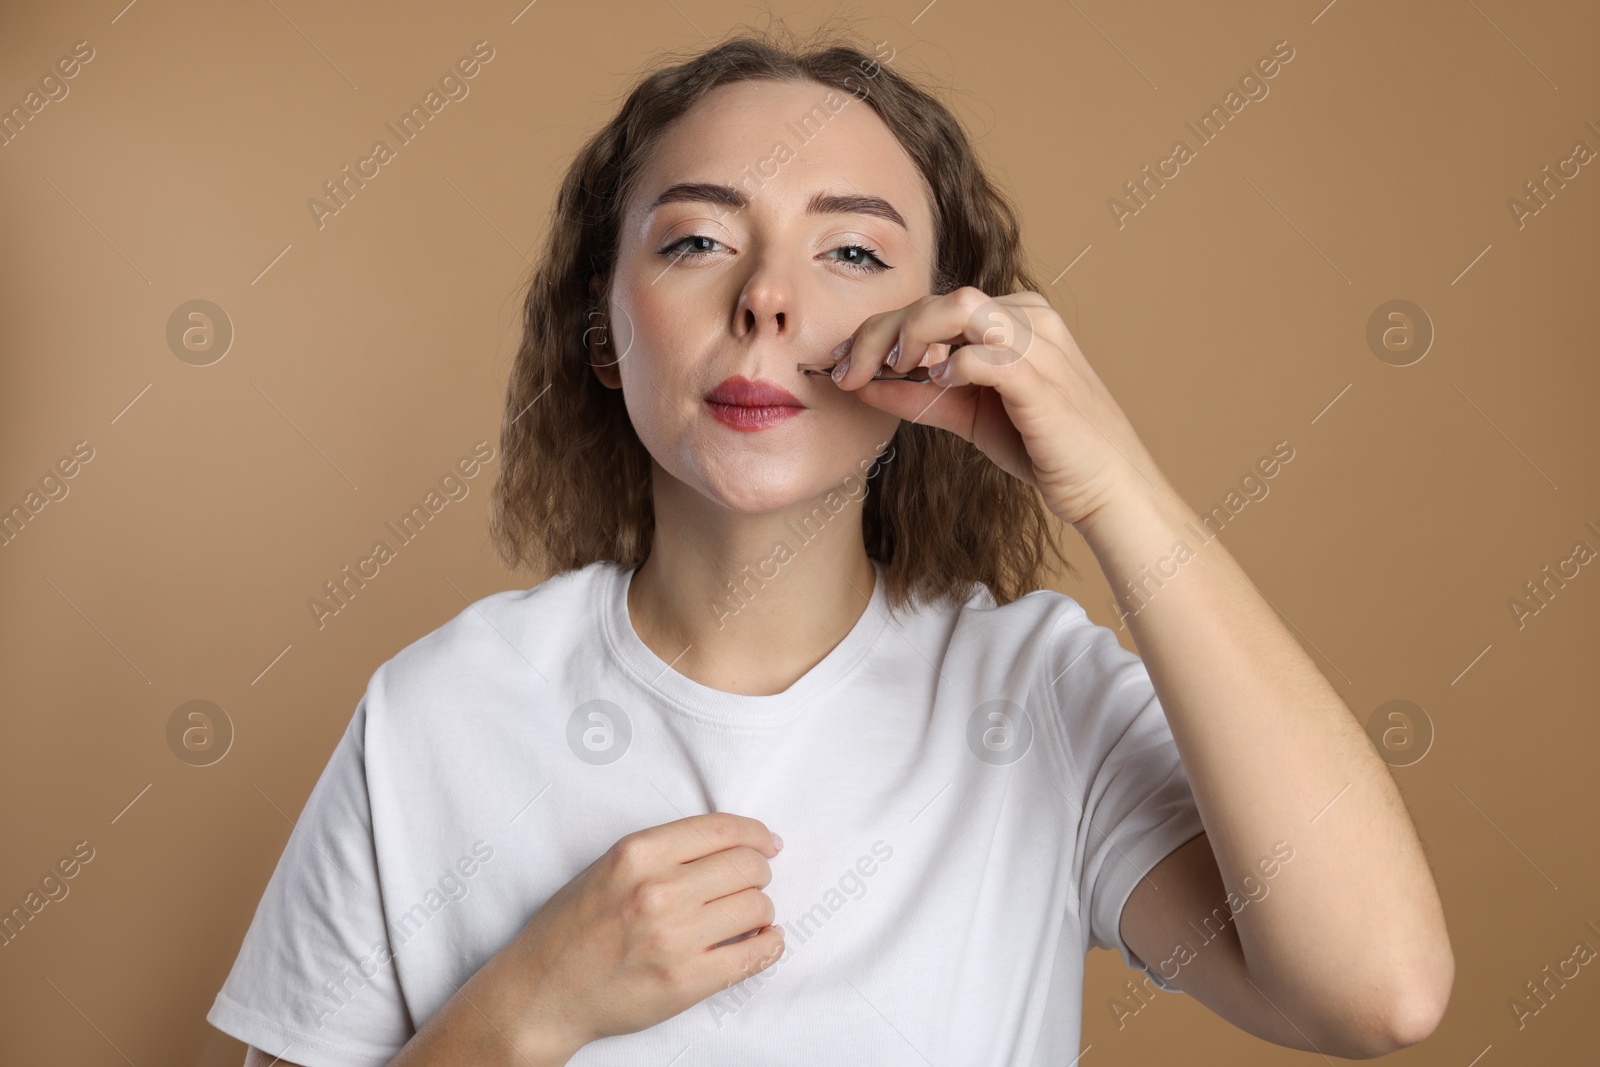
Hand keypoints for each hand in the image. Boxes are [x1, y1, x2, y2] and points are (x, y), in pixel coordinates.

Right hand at [492, 812, 784, 1053]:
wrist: (543, 991)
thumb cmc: (573, 927)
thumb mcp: (609, 866)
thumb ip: (665, 851)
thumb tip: (733, 844)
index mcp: (639, 853)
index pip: (724, 830)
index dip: (756, 835)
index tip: (767, 843)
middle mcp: (658, 890)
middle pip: (748, 867)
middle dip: (759, 872)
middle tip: (753, 882)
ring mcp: (674, 938)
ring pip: (758, 907)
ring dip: (760, 910)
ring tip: (747, 917)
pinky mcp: (686, 981)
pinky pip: (756, 954)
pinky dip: (769, 945)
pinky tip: (762, 941)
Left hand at [828, 287, 1169, 527]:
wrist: (1104, 487)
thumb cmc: (1041, 448)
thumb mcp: (967, 416)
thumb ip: (918, 396)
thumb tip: (861, 384)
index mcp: (1013, 317)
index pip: (935, 304)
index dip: (880, 329)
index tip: (842, 363)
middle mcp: (1028, 318)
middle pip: (940, 299)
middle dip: (881, 331)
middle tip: (847, 368)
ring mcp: (1041, 344)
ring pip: (963, 309)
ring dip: (913, 334)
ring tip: (889, 367)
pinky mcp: (1044, 380)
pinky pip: (989, 354)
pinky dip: (955, 365)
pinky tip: (937, 384)